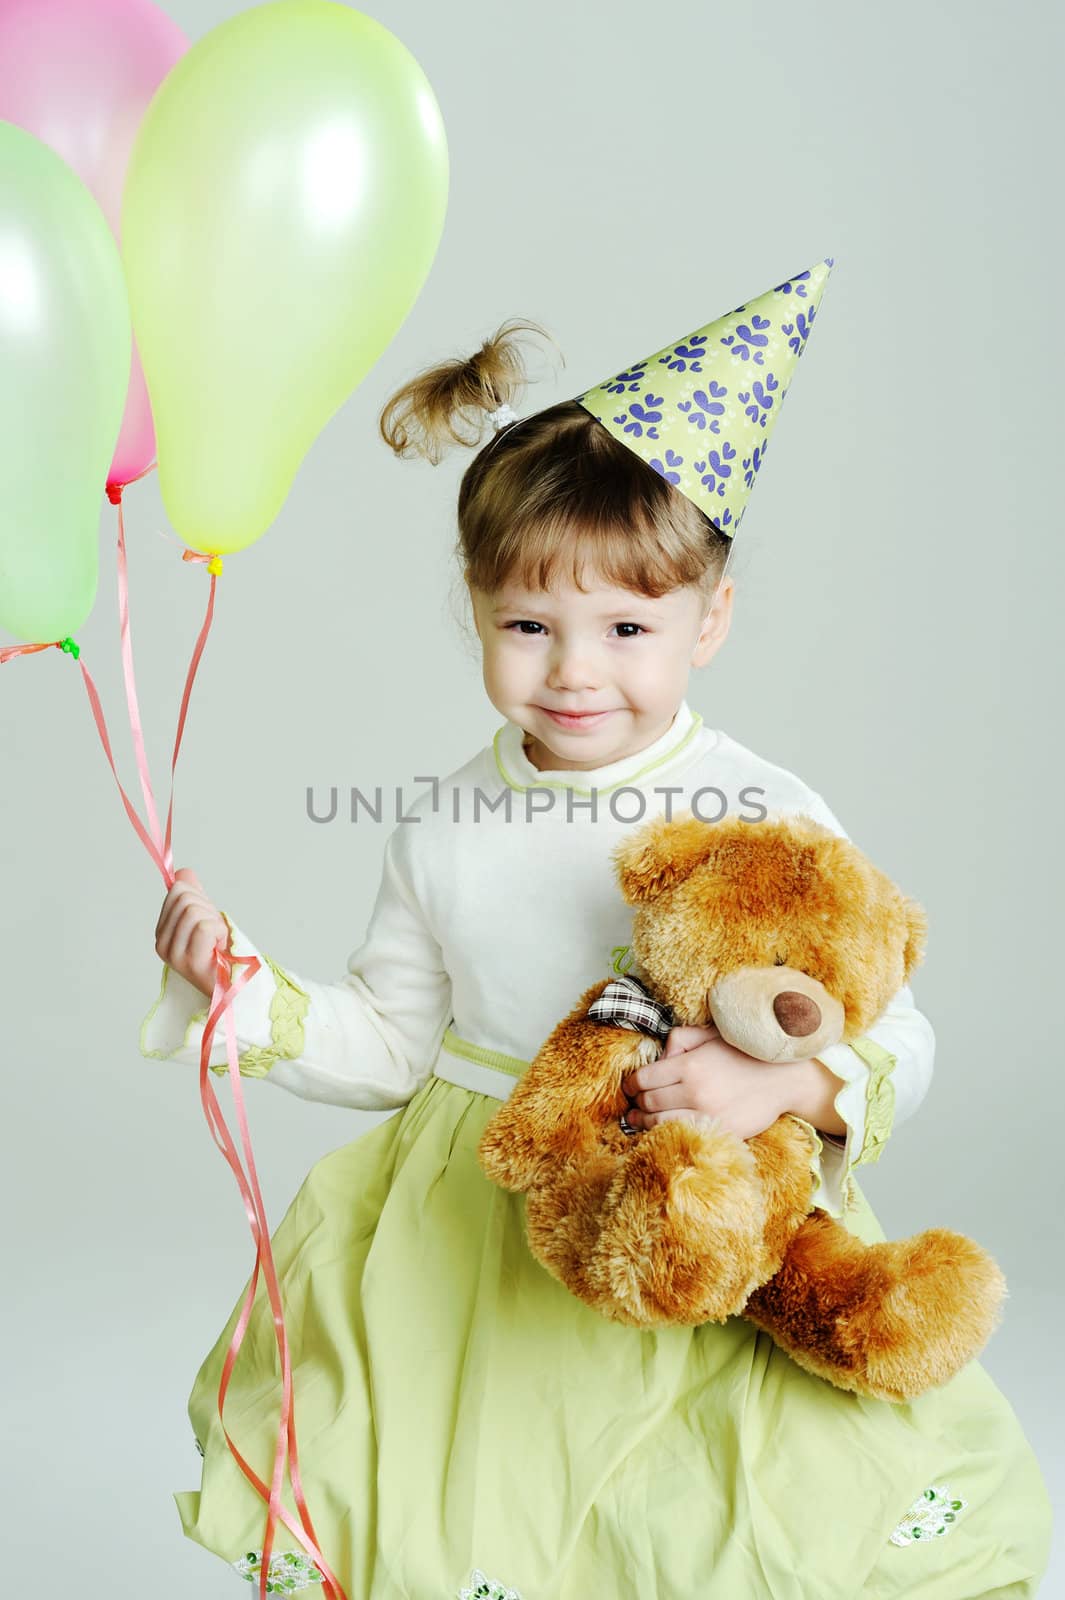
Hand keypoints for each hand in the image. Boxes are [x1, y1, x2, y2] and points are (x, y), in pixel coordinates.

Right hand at [154, 867, 228, 999]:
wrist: (236, 983)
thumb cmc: (221, 953)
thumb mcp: (206, 917)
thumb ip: (193, 895)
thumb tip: (183, 872)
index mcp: (163, 932)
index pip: (176, 891)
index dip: (199, 898)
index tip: (208, 918)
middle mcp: (163, 944)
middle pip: (184, 898)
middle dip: (208, 908)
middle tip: (215, 932)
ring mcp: (174, 954)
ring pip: (193, 911)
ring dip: (215, 921)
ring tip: (217, 941)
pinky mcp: (189, 961)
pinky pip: (204, 926)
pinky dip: (219, 931)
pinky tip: (220, 946)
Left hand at [620, 1023, 794, 1142]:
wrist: (783, 1078)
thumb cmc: (744, 1053)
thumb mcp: (710, 1035)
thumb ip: (680, 1039)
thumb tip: (660, 1057)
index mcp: (689, 1066)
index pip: (643, 1079)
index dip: (630, 1085)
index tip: (628, 1088)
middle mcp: (695, 1092)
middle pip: (648, 1102)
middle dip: (637, 1103)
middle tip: (634, 1104)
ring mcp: (708, 1116)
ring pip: (659, 1123)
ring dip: (645, 1122)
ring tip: (641, 1120)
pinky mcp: (721, 1134)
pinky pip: (683, 1136)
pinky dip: (668, 1133)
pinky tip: (665, 1129)